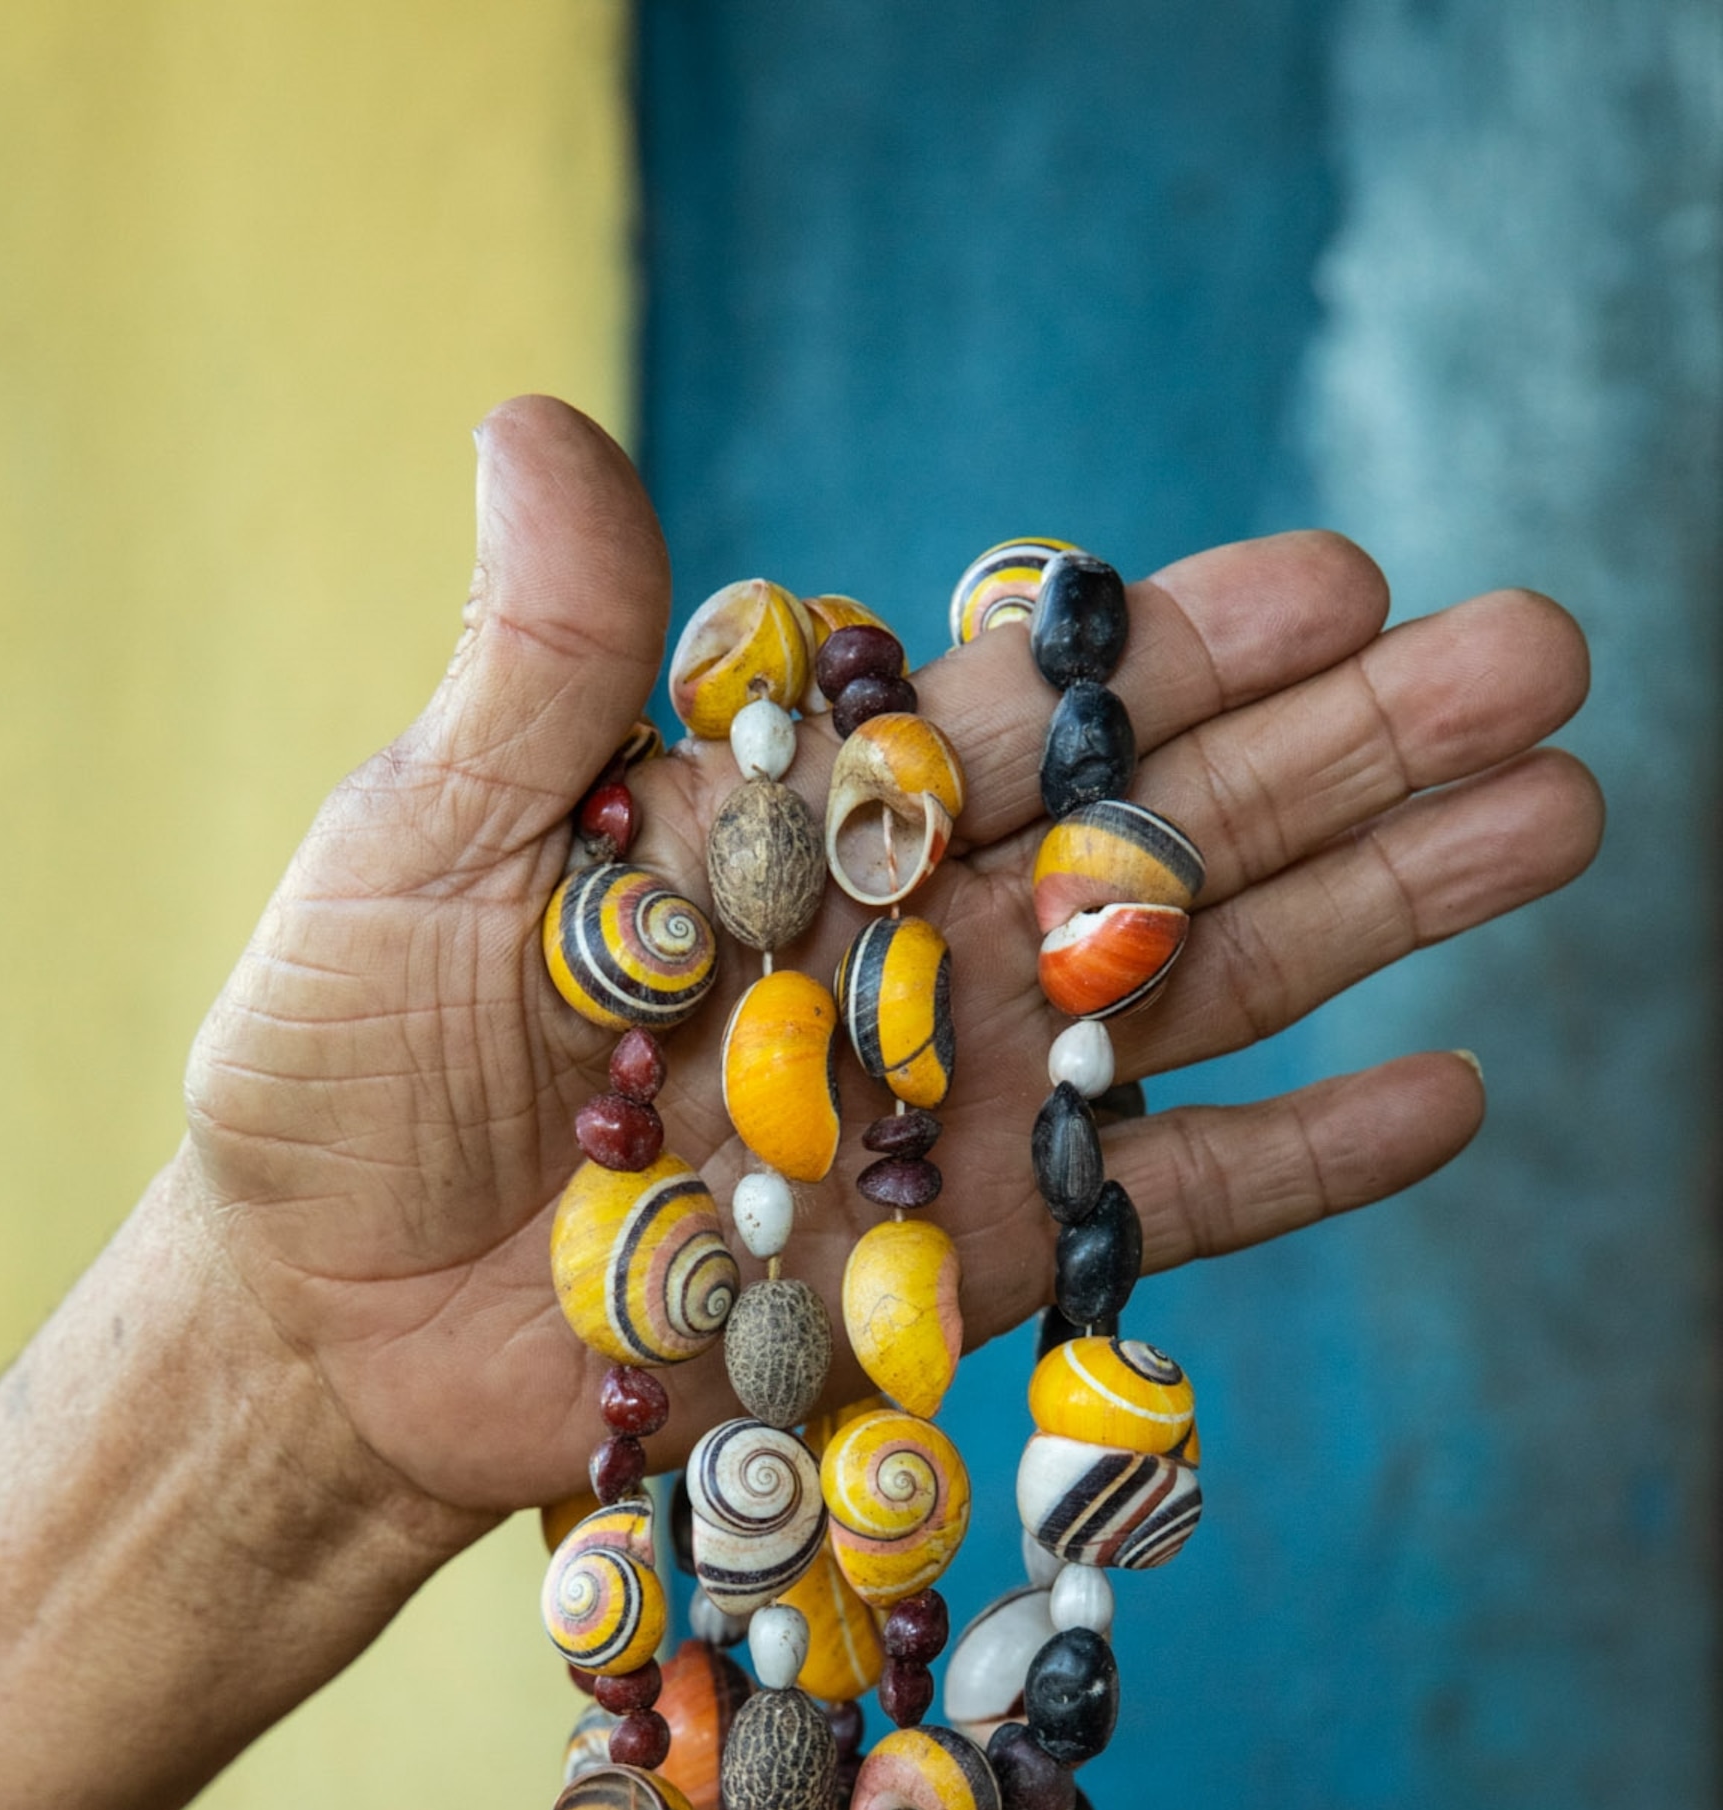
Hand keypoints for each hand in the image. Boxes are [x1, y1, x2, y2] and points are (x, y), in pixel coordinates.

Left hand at [184, 395, 1598, 1523]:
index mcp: (792, 815)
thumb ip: (538, 666)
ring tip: (1554, 820)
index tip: (1343, 577)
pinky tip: (1444, 1096)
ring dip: (1378, 909)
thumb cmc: (334, 1072)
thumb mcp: (417, 843)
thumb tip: (538, 417)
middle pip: (1156, 829)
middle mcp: (902, 946)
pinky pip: (1147, 1211)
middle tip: (1537, 661)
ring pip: (1195, 993)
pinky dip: (1291, 1166)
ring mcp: (942, 1108)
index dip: (1177, 651)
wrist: (320, 1329)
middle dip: (1349, 746)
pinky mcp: (947, 1267)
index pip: (1018, 713)